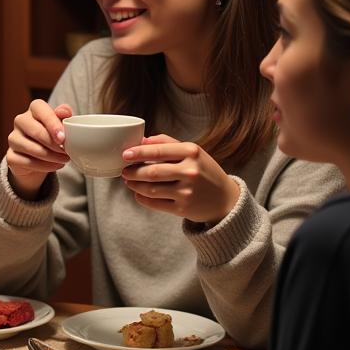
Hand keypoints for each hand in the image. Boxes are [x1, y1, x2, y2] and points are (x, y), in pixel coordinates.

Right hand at [5, 100, 72, 199]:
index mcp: (34, 108)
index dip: (52, 123)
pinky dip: (45, 166)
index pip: (39, 108)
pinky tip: (55, 165)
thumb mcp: (61, 123)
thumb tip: (64, 111)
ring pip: (33, 149)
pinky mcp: (11, 156)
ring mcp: (13, 138)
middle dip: (54, 144)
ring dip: (52, 156)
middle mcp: (20, 121)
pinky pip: (28, 162)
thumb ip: (63, 115)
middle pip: (36, 131)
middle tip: (67, 151)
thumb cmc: (52, 136)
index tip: (63, 138)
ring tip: (64, 159)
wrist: (39, 157)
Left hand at [120, 134, 240, 223]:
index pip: (158, 151)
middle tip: (124, 170)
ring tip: (129, 181)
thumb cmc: (204, 171)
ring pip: (150, 189)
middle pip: (151, 171)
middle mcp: (191, 171)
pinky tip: (138, 193)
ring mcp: (187, 192)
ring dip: (134, 185)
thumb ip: (167, 143)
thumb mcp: (193, 152)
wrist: (225, 199)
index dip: (138, 153)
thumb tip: (141, 140)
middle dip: (132, 171)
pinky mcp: (183, 209)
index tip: (125, 154)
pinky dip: (142, 198)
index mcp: (192, 152)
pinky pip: (154, 203)